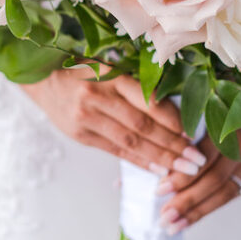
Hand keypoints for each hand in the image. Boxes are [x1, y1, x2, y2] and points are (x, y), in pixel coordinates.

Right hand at [25, 69, 206, 176]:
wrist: (44, 80)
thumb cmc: (85, 72)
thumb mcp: (111, 69)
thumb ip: (136, 87)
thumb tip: (174, 112)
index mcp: (111, 76)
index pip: (148, 101)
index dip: (173, 120)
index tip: (193, 133)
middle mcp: (99, 97)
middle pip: (142, 126)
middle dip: (173, 145)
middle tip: (196, 160)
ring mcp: (87, 118)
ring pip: (131, 142)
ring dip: (160, 158)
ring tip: (183, 170)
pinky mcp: (81, 135)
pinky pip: (116, 151)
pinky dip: (139, 161)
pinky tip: (157, 170)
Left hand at [155, 127, 240, 233]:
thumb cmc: (205, 122)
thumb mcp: (190, 124)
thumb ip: (175, 146)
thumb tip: (146, 175)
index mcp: (223, 124)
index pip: (203, 156)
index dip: (182, 175)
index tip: (159, 190)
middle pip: (213, 177)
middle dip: (187, 199)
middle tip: (164, 216)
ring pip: (222, 192)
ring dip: (194, 211)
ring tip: (172, 226)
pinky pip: (226, 198)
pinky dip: (203, 211)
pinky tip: (185, 222)